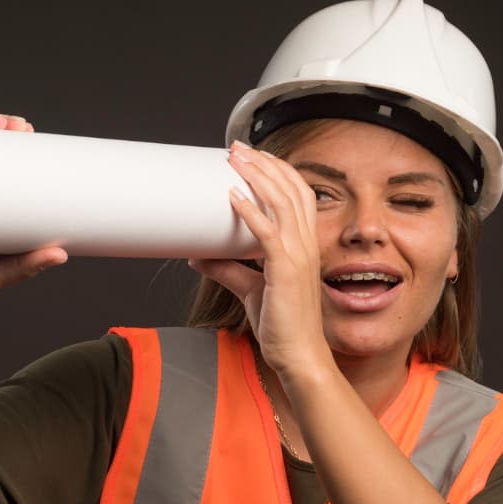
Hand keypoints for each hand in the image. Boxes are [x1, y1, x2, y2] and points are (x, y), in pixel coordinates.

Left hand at [189, 141, 331, 380]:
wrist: (298, 356)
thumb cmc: (283, 325)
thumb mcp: (250, 289)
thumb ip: (227, 269)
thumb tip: (196, 255)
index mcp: (304, 245)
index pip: (296, 195)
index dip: (276, 171)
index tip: (252, 156)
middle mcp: (306, 244)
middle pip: (291, 189)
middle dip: (265, 163)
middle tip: (238, 147)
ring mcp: (298, 256)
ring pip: (281, 203)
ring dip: (257, 176)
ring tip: (235, 159)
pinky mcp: (285, 271)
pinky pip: (267, 234)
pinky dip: (250, 212)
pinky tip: (232, 197)